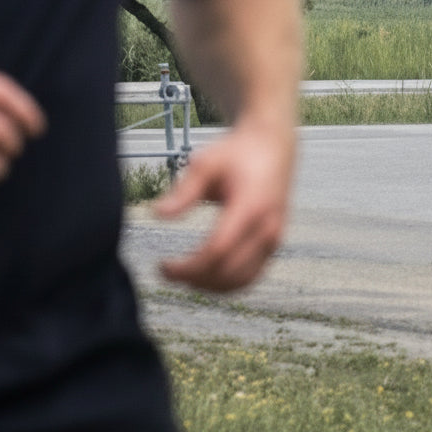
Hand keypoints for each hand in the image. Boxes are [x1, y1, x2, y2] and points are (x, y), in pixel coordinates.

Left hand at [151, 122, 295, 291]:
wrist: (273, 145)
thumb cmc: (235, 152)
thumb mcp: (205, 163)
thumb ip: (184, 191)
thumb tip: (157, 215)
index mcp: (250, 208)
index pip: (217, 250)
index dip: (189, 266)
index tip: (162, 266)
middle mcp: (267, 229)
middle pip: (229, 271)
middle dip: (195, 278)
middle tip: (165, 272)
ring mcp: (274, 239)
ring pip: (243, 280)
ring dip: (210, 286)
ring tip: (181, 276)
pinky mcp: (274, 244)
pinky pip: (252, 275)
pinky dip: (228, 283)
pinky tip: (203, 276)